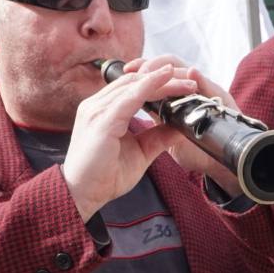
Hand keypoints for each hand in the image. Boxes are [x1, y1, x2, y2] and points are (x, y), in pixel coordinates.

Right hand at [62, 63, 200, 219]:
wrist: (82, 195)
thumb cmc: (105, 176)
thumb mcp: (140, 153)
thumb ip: (158, 137)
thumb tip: (181, 126)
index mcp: (103, 111)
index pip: (133, 87)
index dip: (158, 82)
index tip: (183, 85)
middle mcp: (97, 105)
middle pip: (135, 80)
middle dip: (165, 78)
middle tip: (192, 80)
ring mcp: (96, 110)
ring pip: (134, 85)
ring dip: (162, 81)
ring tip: (186, 81)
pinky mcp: (101, 120)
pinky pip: (129, 97)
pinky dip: (149, 86)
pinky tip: (165, 80)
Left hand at [123, 56, 244, 195]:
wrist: (221, 167)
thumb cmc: (196, 150)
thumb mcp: (170, 131)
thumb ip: (158, 116)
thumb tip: (136, 105)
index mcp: (179, 94)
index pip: (160, 71)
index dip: (144, 67)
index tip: (127, 69)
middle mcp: (194, 87)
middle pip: (173, 64)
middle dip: (155, 65)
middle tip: (139, 71)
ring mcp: (210, 91)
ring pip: (189, 71)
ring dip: (174, 70)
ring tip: (160, 72)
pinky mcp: (223, 100)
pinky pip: (212, 87)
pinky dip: (202, 80)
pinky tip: (193, 75)